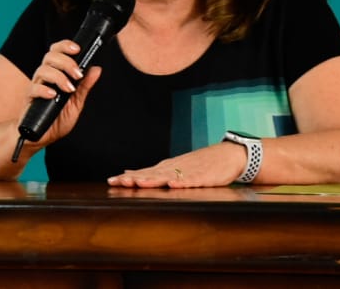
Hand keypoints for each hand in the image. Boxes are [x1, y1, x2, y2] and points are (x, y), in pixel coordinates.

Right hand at [24, 39, 102, 146]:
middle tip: (78, 74)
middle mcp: (45, 77)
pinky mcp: (30, 99)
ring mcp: (36, 87)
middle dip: (66, 62)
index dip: (65, 46)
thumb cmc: (57, 119)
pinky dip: (44, 90)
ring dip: (58, 77)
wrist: (41, 136)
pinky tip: (53, 95)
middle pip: (50, 56)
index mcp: (56, 74)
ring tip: (69, 89)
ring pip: (43, 70)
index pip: (57, 52)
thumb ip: (84, 86)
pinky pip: (34, 89)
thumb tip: (96, 69)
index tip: (77, 49)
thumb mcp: (76, 102)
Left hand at [107, 142, 247, 188]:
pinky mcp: (204, 177)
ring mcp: (189, 171)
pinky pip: (192, 180)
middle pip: (151, 174)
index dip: (128, 178)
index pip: (143, 173)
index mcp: (166, 168)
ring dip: (153, 180)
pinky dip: (182, 182)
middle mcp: (174, 168)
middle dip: (134, 179)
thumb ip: (152, 172)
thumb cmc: (199, 163)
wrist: (227, 155)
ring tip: (139, 183)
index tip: (111, 181)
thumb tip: (129, 173)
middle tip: (118, 182)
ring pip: (168, 176)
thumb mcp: (173, 167)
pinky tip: (173, 185)